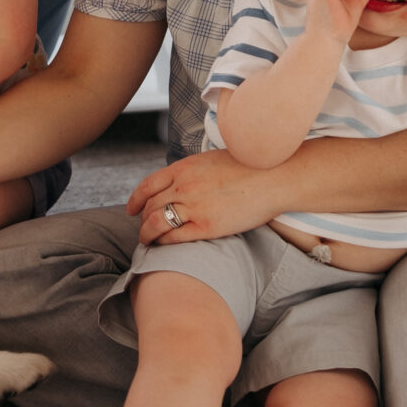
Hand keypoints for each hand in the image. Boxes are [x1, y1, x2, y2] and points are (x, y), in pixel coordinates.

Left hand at [128, 149, 279, 244]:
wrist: (274, 176)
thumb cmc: (250, 167)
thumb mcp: (212, 160)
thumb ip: (193, 171)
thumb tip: (181, 181)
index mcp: (184, 168)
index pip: (148, 185)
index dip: (135, 199)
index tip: (131, 209)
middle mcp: (184, 186)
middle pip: (150, 206)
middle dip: (142, 220)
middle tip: (142, 229)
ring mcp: (193, 207)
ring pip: (157, 224)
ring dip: (147, 234)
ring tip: (147, 241)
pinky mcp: (206, 227)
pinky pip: (175, 238)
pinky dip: (164, 243)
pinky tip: (164, 246)